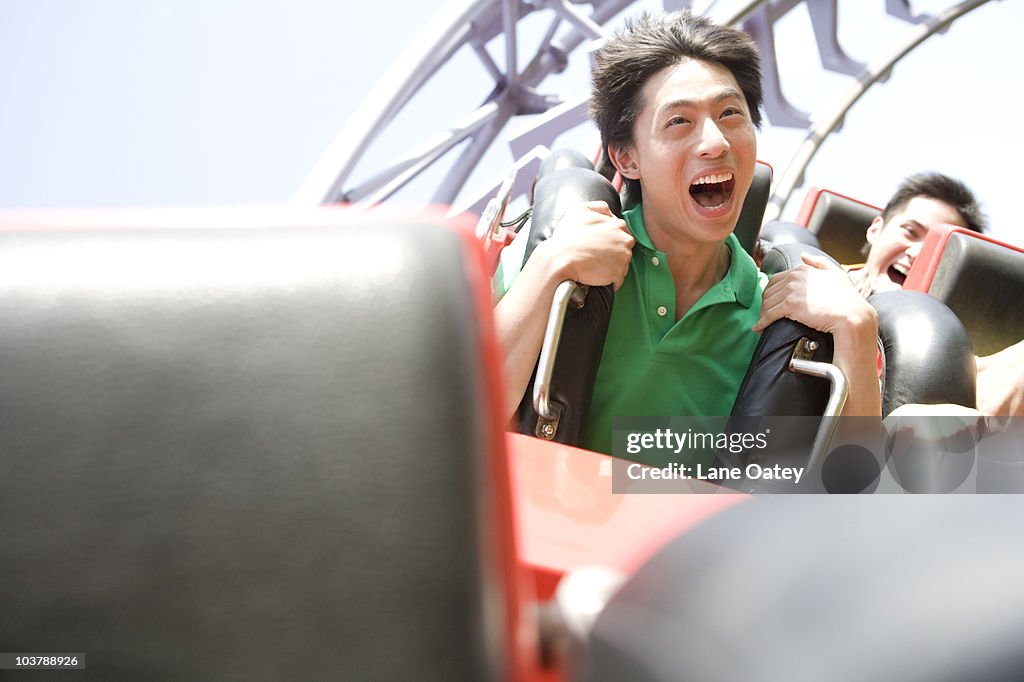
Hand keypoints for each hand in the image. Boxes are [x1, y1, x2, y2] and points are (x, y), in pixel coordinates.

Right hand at [539, 201, 634, 290]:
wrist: (559, 259)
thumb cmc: (567, 236)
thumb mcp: (579, 210)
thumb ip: (598, 207)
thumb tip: (609, 212)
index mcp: (617, 225)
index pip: (622, 232)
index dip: (609, 239)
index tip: (598, 244)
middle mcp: (624, 240)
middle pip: (624, 248)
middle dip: (613, 252)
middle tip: (596, 255)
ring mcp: (623, 258)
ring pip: (622, 264)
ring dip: (611, 266)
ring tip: (594, 265)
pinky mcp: (618, 274)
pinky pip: (617, 279)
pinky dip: (608, 280)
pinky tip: (596, 276)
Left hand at [754, 252, 875, 334]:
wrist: (851, 315)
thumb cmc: (847, 297)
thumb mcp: (835, 273)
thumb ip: (818, 262)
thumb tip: (804, 256)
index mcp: (802, 270)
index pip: (776, 281)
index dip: (771, 293)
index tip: (770, 303)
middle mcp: (794, 278)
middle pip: (769, 292)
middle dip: (765, 305)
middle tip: (764, 315)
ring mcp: (791, 291)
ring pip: (767, 304)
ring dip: (762, 315)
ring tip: (762, 323)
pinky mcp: (789, 306)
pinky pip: (769, 315)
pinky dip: (761, 323)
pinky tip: (758, 328)